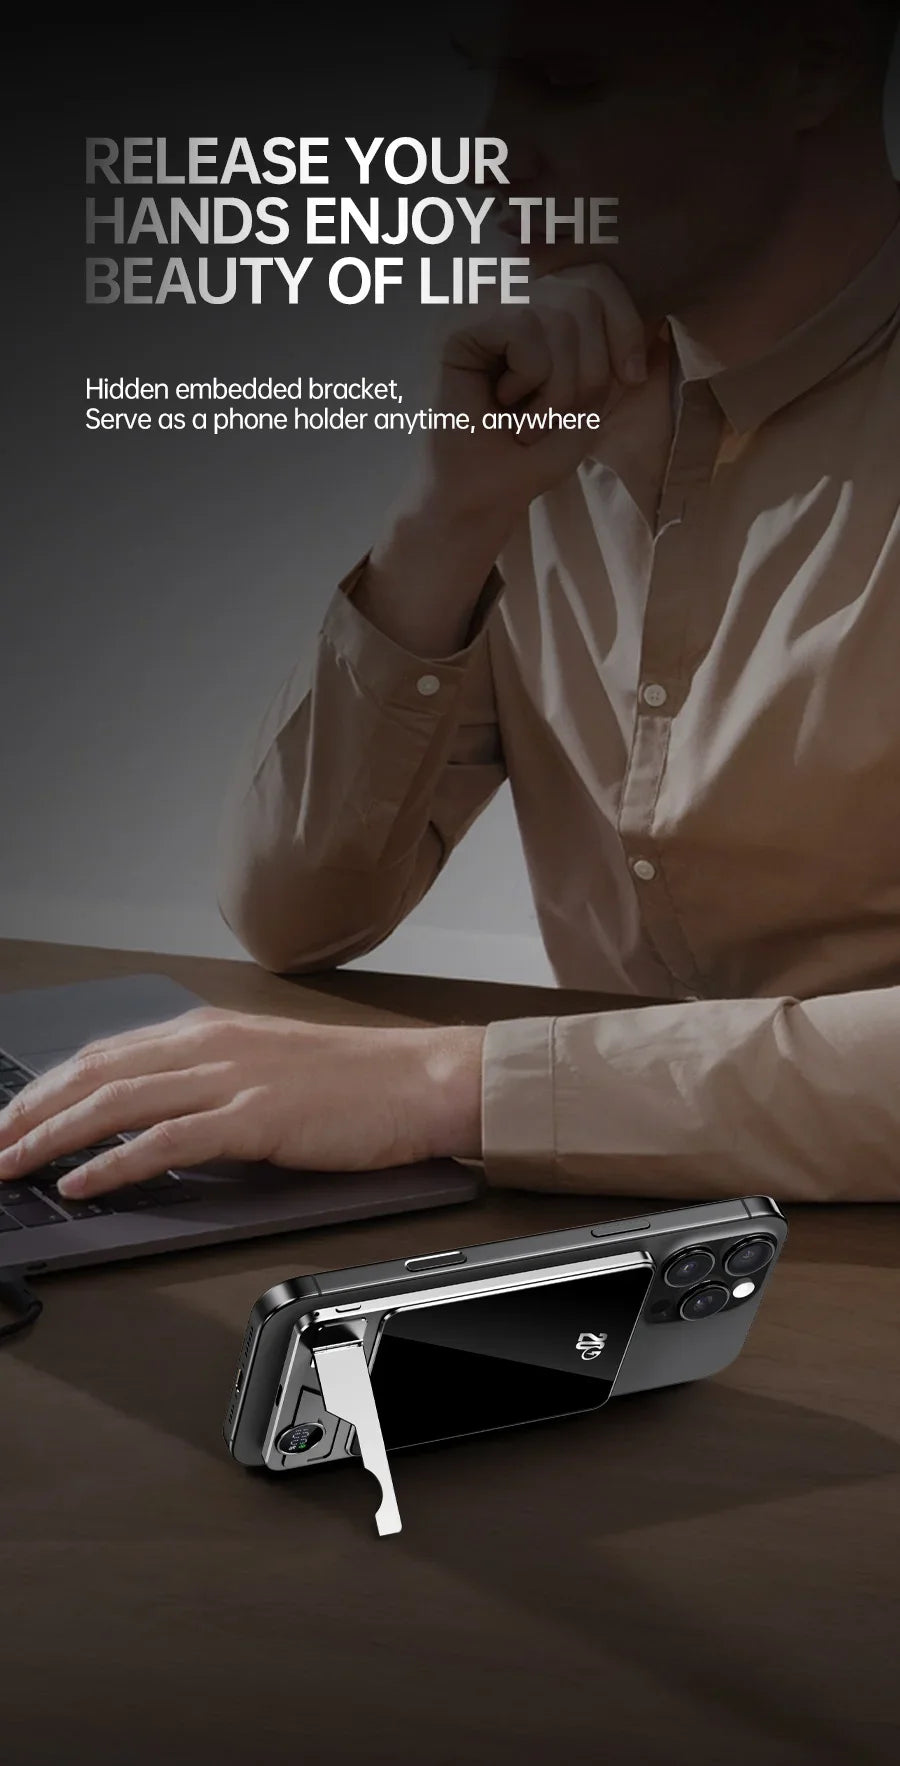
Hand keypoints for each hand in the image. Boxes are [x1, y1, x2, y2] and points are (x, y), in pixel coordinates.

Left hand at [0, 1007, 484, 1198]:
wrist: (422, 1081)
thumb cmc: (359, 1081)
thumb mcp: (268, 1066)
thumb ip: (211, 1083)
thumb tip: (155, 1119)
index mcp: (210, 1030)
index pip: (106, 1054)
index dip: (48, 1088)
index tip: (12, 1117)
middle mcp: (210, 1045)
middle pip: (94, 1074)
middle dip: (30, 1113)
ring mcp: (230, 1079)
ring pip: (115, 1103)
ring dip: (51, 1138)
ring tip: (11, 1166)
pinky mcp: (253, 1118)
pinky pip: (164, 1142)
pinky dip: (113, 1163)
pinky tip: (82, 1182)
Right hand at [355, 264, 651, 655]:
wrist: (478, 501)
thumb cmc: (528, 456)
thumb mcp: (590, 401)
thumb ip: (612, 354)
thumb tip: (654, 320)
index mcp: (539, 307)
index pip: (599, 277)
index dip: (626, 325)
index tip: (631, 378)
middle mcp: (509, 297)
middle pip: (585, 293)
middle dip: (590, 369)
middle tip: (557, 413)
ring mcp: (479, 308)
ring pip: (559, 314)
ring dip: (558, 386)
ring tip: (528, 417)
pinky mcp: (456, 326)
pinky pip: (525, 325)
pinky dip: (530, 377)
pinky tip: (502, 402)